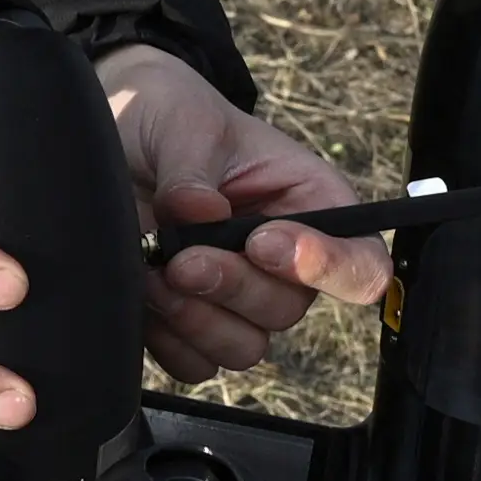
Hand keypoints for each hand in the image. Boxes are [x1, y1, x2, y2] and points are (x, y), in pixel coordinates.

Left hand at [104, 44, 390, 381]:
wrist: (119, 135)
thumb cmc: (171, 118)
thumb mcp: (184, 123)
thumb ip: (191, 169)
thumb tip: (198, 212)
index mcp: (311, 204)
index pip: (361, 263)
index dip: (329, 268)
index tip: (263, 242)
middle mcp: (284, 262)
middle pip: (287, 310)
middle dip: (232, 287)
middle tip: (181, 257)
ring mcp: (238, 298)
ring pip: (243, 346)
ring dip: (197, 318)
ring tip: (152, 273)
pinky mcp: (191, 322)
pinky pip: (194, 362)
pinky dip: (167, 339)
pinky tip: (140, 295)